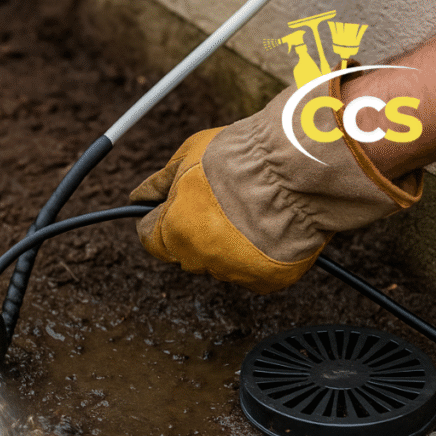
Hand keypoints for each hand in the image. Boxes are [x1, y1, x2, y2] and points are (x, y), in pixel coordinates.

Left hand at [129, 74, 422, 293]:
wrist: (297, 167)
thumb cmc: (241, 157)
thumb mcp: (186, 156)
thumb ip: (158, 184)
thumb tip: (138, 197)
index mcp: (171, 231)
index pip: (150, 237)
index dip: (162, 217)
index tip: (178, 204)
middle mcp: (198, 259)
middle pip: (185, 251)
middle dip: (196, 231)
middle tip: (223, 201)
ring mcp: (233, 272)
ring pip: (221, 262)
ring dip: (229, 243)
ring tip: (253, 209)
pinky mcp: (267, 280)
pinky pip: (255, 271)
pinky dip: (260, 255)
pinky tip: (271, 227)